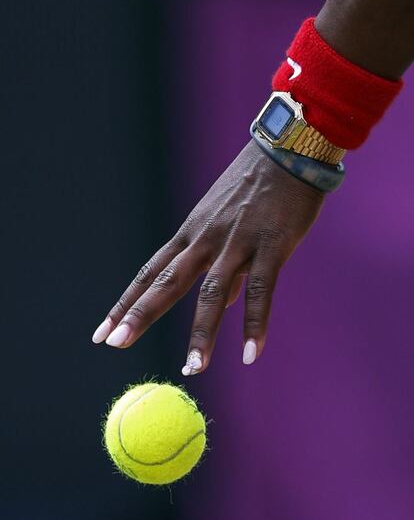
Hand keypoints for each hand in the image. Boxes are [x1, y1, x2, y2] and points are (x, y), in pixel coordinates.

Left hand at [92, 140, 323, 374]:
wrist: (289, 149)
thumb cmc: (257, 190)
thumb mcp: (226, 224)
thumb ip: (222, 269)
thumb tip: (223, 306)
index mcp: (191, 234)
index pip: (150, 273)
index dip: (126, 303)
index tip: (104, 331)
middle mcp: (205, 239)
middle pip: (166, 281)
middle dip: (139, 314)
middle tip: (116, 345)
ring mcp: (236, 242)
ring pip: (212, 293)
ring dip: (202, 334)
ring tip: (192, 369)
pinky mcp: (271, 245)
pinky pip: (262, 290)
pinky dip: (255, 324)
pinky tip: (250, 355)